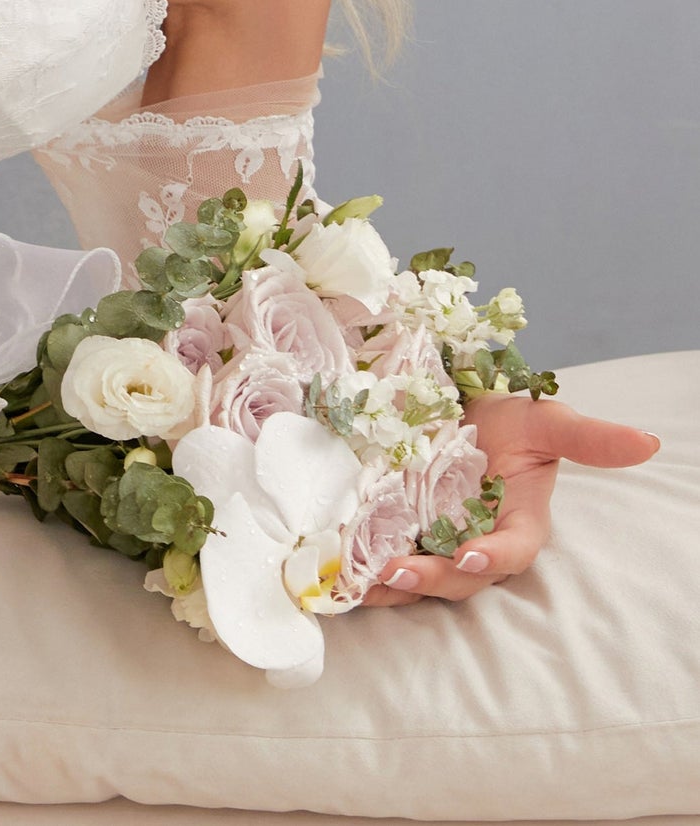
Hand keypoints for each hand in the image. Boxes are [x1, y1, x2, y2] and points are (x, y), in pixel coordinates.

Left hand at [359, 391, 661, 607]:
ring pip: (416, 570)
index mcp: (517, 521)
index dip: (494, 556)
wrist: (458, 400)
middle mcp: (476, 536)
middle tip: (396, 572)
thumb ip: (589, 436)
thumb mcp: (545, 420)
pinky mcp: (397, 524)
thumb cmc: (509, 416)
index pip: (513, 549)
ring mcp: (434, 534)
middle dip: (429, 577)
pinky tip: (335, 567)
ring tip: (357, 582)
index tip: (472, 556)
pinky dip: (359, 562)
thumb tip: (647, 442)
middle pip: (458, 573)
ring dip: (388, 582)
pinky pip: (382, 551)